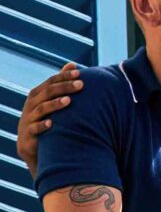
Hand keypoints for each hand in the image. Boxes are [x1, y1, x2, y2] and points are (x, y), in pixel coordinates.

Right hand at [17, 63, 82, 177]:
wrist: (32, 147)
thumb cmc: (46, 119)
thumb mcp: (51, 101)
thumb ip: (61, 83)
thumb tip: (72, 64)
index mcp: (37, 95)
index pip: (50, 81)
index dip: (63, 76)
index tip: (80, 73)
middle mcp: (31, 105)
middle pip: (47, 92)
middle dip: (64, 87)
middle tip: (81, 85)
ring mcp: (28, 120)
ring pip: (41, 109)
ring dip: (55, 104)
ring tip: (69, 101)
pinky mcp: (27, 136)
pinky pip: (34, 129)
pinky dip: (42, 126)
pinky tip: (52, 123)